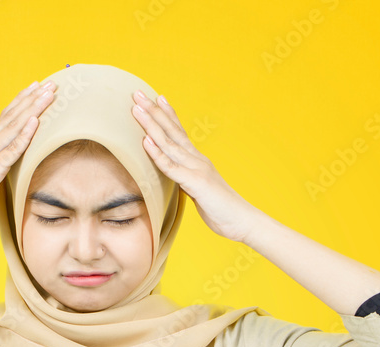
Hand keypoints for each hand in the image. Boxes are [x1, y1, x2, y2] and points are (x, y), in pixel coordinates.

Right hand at [0, 80, 56, 232]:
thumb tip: (15, 159)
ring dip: (32, 109)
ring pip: (14, 127)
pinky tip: (35, 122)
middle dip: (33, 98)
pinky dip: (24, 135)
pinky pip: (11, 150)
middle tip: (51, 83)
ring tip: (48, 95)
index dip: (22, 100)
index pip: (7, 116)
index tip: (37, 86)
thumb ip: (0, 162)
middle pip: (13, 116)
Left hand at [130, 90, 253, 243]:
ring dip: (151, 125)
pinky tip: (145, 141)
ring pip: (169, 144)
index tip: (155, 97)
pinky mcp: (195, 183)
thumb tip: (176, 176)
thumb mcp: (199, 190)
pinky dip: (158, 154)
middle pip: (172, 131)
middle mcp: (197, 159)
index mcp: (198, 160)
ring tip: (137, 109)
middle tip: (137, 93)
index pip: (180, 132)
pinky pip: (172, 168)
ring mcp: (196, 169)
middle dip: (153, 111)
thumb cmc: (221, 208)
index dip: (167, 114)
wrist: (242, 220)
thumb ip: (187, 180)